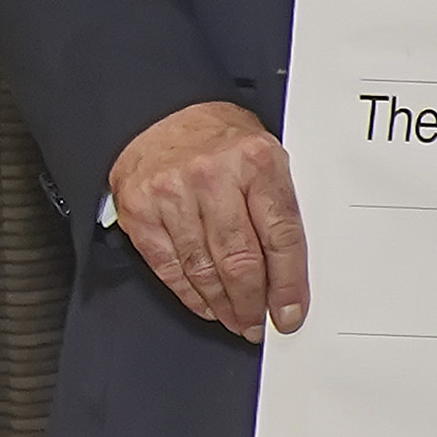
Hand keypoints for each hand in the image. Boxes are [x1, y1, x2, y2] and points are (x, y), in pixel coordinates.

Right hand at [107, 100, 309, 338]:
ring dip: (224, 304)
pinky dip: (190, 294)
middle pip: (241, 259)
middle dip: (254, 302)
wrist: (161, 114)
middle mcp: (213, 178)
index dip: (288, 282)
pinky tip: (206, 305)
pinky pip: (169, 266)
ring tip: (238, 320)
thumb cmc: (220, 138)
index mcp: (256, 162)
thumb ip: (279, 202)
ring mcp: (173, 195)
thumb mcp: (265, 153)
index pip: (281, 235)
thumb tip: (294, 266)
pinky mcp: (142, 211)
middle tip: (261, 322)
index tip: (291, 310)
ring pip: (204, 269)